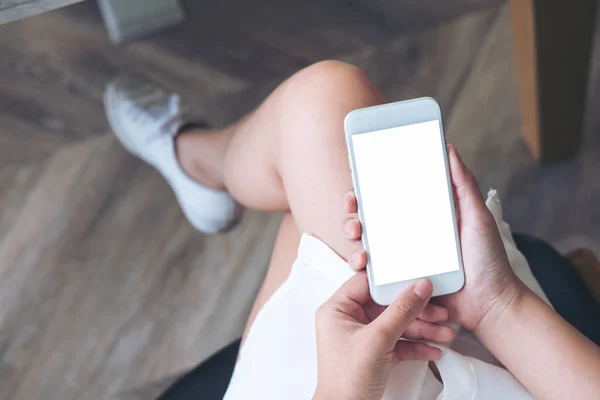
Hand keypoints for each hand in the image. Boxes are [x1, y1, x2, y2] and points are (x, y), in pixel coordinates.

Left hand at [314, 273, 454, 399]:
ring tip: (445, 333)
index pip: (368, 283)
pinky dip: (416, 346)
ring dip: (422, 329)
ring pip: (396, 324)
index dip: (394, 280)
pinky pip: (398, 342)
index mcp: (338, 309)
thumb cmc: (347, 379)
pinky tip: (434, 350)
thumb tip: (420, 286)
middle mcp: (349, 320)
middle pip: (387, 304)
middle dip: (416, 310)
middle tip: (439, 312)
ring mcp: (362, 337)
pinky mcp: (374, 354)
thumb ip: (401, 310)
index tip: (419, 279)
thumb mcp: (378, 339)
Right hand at [342, 144, 522, 330]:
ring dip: (353, 236)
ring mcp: (402, 263)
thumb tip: (450, 149)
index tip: (359, 184)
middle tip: (354, 209)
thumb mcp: (477, 217)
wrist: (490, 305)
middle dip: (354, 212)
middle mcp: (408, 238)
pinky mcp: (400, 285)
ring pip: (367, 245)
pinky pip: (374, 275)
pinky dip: (362, 267)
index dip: (370, 191)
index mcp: (423, 219)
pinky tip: (362, 262)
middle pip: (371, 221)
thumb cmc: (488, 261)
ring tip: (356, 233)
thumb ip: (464, 185)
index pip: (390, 200)